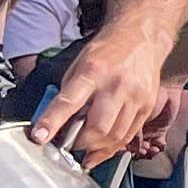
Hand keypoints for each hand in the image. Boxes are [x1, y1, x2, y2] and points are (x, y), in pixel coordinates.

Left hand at [34, 30, 177, 164]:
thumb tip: (57, 125)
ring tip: (85, 149)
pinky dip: (113, 147)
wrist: (141, 38)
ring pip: (115, 136)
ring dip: (96, 149)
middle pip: (97, 127)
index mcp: (93, 72)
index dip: (52, 122)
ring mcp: (135, 96)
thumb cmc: (107, 52)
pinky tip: (102, 149)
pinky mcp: (147, 105)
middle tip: (70, 144)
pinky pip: (129, 135)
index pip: (69, 102)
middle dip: (79, 142)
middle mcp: (116, 85)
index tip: (40, 137)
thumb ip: (69, 95)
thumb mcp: (79, 67)